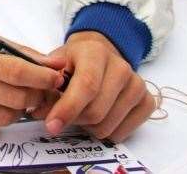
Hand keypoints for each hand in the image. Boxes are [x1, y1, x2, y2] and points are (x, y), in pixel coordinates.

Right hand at [0, 27, 64, 134]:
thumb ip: (16, 51)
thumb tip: (53, 66)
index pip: (13, 71)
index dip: (41, 77)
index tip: (55, 78)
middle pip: (12, 98)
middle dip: (33, 96)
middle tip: (35, 90)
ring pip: (2, 118)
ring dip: (15, 109)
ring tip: (10, 97)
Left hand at [35, 31, 152, 141]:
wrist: (99, 53)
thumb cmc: (73, 61)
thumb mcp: (54, 65)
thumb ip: (45, 86)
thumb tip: (39, 112)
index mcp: (95, 52)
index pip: (86, 85)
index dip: (68, 108)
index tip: (51, 125)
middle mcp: (121, 67)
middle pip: (96, 111)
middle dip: (73, 120)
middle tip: (61, 115)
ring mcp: (138, 85)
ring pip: (107, 126)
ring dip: (87, 127)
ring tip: (80, 111)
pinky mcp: (147, 102)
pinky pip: (122, 133)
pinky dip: (104, 132)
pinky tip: (98, 116)